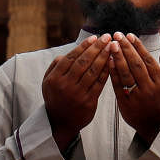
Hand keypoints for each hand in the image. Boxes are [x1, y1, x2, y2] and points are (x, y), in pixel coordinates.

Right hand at [42, 35, 112, 150]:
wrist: (60, 122)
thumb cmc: (55, 97)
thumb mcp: (47, 82)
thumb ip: (55, 66)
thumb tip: (68, 53)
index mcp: (55, 78)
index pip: (71, 57)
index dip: (84, 46)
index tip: (94, 37)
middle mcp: (65, 85)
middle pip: (84, 62)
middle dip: (96, 48)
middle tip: (106, 37)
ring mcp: (77, 94)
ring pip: (93, 71)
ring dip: (104, 57)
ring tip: (111, 47)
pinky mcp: (89, 102)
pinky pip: (100, 83)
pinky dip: (107, 71)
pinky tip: (112, 62)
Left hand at [110, 32, 159, 142]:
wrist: (154, 125)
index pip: (148, 61)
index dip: (138, 47)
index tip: (130, 35)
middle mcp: (149, 89)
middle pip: (136, 65)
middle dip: (126, 49)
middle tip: (118, 35)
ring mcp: (137, 96)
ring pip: (126, 74)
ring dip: (118, 58)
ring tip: (112, 45)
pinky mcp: (125, 103)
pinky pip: (118, 85)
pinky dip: (113, 73)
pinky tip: (108, 61)